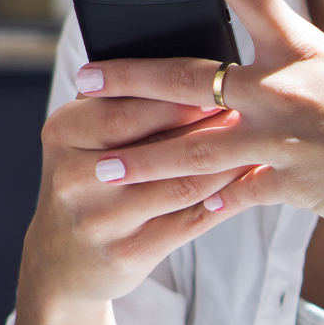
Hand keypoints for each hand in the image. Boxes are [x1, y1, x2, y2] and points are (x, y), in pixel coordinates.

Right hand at [12, 99, 252, 324]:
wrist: (64, 257)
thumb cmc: (92, 177)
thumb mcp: (88, 134)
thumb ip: (125, 99)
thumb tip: (196, 67)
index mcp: (64, 131)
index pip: (126, 107)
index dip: (179, 95)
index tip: (223, 82)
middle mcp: (73, 176)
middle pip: (153, 146)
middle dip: (205, 127)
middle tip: (249, 111)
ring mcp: (98, 219)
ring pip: (179, 185)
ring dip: (225, 164)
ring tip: (259, 144)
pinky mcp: (126, 253)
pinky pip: (189, 220)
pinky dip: (225, 199)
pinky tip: (250, 184)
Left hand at [78, 0, 323, 242]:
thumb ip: (288, 73)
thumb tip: (237, 81)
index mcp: (302, 48)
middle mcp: (290, 85)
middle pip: (193, 77)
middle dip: (132, 77)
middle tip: (84, 75)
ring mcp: (289, 135)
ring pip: (198, 147)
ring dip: (145, 159)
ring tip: (102, 168)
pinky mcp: (293, 181)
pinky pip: (234, 195)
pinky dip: (205, 205)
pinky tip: (177, 213)